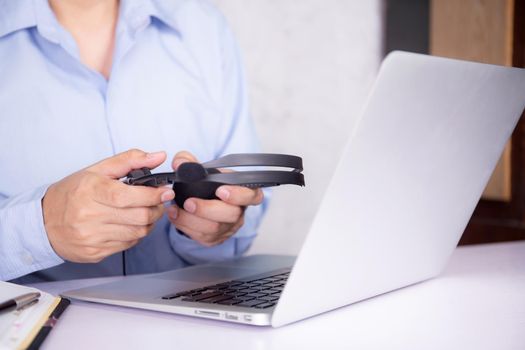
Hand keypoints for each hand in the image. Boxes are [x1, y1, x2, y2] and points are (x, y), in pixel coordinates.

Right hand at [42, 149, 174, 262]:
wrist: (43, 222)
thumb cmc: (72, 193)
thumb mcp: (97, 170)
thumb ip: (130, 160)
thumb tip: (159, 156)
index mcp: (91, 190)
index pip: (130, 196)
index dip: (154, 195)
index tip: (165, 192)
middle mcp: (89, 215)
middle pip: (139, 216)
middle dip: (156, 209)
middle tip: (158, 202)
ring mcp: (92, 237)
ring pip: (137, 232)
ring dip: (149, 222)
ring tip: (145, 212)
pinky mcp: (95, 252)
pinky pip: (128, 245)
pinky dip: (136, 234)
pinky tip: (130, 224)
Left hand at [167, 151, 263, 246]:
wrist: (203, 200)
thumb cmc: (209, 184)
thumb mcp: (203, 169)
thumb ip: (191, 162)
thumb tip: (180, 162)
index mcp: (245, 192)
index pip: (252, 196)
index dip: (239, 195)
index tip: (221, 191)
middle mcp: (240, 212)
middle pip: (231, 214)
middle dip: (207, 209)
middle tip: (189, 203)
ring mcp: (229, 227)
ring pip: (214, 228)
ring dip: (191, 220)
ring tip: (175, 209)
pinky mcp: (215, 239)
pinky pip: (202, 236)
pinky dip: (185, 227)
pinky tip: (175, 217)